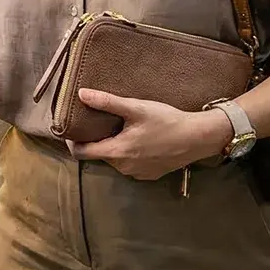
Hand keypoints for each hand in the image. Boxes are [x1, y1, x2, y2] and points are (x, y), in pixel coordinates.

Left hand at [67, 89, 232, 179]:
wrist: (199, 137)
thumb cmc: (166, 121)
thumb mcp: (136, 108)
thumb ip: (107, 102)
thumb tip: (81, 94)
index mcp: (116, 152)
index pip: (81, 153)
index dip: (71, 141)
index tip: (71, 129)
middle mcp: (123, 168)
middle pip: (98, 155)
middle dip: (95, 140)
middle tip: (98, 122)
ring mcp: (137, 174)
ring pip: (114, 160)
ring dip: (112, 146)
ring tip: (119, 128)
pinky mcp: (149, 175)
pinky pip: (129, 165)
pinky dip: (127, 153)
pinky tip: (137, 139)